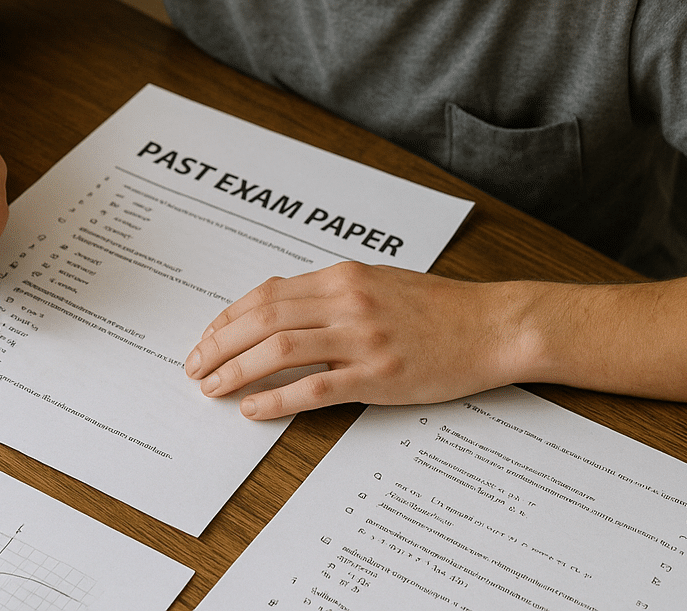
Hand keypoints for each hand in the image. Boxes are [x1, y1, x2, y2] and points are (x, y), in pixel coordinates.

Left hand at [184, 261, 522, 417]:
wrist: (493, 325)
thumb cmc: (437, 307)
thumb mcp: (376, 282)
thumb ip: (329, 292)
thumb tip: (279, 306)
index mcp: (341, 276)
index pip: (266, 294)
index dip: (227, 318)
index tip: (206, 338)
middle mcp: (346, 301)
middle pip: (261, 319)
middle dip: (218, 344)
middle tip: (194, 367)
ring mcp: (362, 338)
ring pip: (278, 350)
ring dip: (236, 370)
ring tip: (212, 387)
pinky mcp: (378, 374)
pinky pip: (314, 387)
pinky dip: (275, 399)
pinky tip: (253, 409)